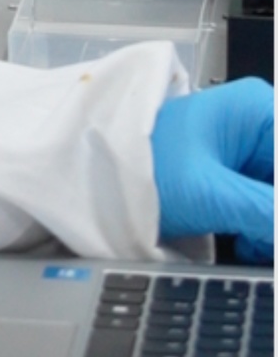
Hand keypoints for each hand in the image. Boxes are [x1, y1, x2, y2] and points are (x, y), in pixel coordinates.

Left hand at [151, 80, 272, 258]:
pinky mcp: (236, 177)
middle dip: (273, 218)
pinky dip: (262, 232)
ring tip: (250, 245)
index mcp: (260, 111)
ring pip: (276, 201)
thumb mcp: (214, 196)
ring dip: (270, 231)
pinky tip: (247, 245)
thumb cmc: (147, 170)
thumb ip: (268, 215)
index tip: (271, 227)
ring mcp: (248, 152)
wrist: (98, 176)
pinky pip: (266, 208)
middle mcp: (260, 125)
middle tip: (259, 241)